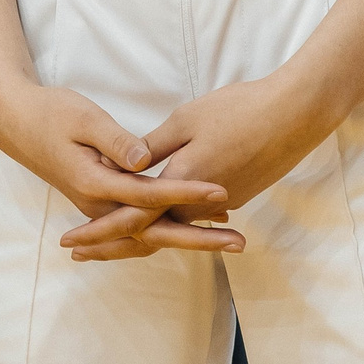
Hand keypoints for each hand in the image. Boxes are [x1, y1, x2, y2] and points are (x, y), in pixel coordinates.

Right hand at [0, 82, 244, 259]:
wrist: (17, 122)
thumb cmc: (51, 113)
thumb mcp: (84, 117)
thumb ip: (116, 142)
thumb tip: (145, 160)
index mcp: (96, 184)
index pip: (151, 194)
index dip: (188, 193)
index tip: (222, 192)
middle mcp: (99, 204)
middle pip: (156, 230)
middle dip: (200, 237)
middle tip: (240, 241)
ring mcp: (100, 207)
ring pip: (149, 234)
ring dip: (188, 236)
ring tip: (229, 236)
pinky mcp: (103, 203)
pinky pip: (140, 226)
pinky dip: (167, 230)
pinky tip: (193, 226)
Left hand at [57, 73, 330, 260]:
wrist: (295, 115)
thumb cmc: (238, 109)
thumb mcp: (186, 119)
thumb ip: (152, 146)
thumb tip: (126, 166)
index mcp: (180, 185)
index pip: (130, 218)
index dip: (97, 231)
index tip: (69, 242)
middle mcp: (197, 205)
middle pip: (146, 233)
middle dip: (110, 244)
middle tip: (78, 253)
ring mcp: (218, 204)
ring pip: (169, 226)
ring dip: (138, 233)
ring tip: (108, 241)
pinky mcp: (234, 195)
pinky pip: (190, 217)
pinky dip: (167, 222)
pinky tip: (156, 220)